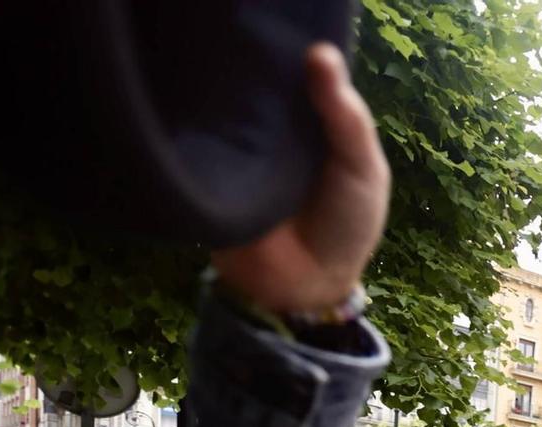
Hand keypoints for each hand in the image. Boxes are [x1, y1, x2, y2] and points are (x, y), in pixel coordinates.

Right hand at [211, 44, 389, 314]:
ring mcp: (233, 146)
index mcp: (309, 118)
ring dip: (211, 93)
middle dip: (240, 67)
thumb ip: (346, 118)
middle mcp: (268, 126)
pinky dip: (188, 128)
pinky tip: (180, 104)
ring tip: (195, 59)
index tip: (262, 23)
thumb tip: (320, 53)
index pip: (288, 70)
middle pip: (248, 84)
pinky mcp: (204, 170)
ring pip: (216, 107)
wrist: (305, 286)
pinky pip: (190, 141)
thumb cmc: (346, 225)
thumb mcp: (361, 168)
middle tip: (222, 33)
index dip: (279, 49)